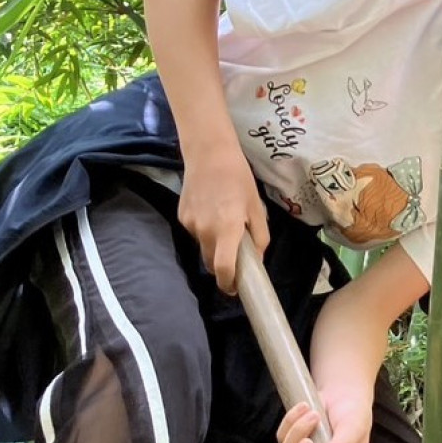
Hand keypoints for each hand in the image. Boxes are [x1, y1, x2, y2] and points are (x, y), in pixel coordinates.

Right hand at [178, 142, 269, 293]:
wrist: (209, 153)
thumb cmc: (239, 180)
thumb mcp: (257, 209)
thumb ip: (259, 238)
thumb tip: (257, 260)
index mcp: (226, 231)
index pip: (223, 270)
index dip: (228, 284)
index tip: (234, 289)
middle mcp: (204, 231)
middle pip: (211, 264)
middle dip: (223, 267)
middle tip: (235, 258)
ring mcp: (190, 225)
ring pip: (202, 248)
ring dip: (213, 247)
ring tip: (223, 224)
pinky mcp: (181, 217)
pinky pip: (195, 233)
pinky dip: (204, 231)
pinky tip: (210, 211)